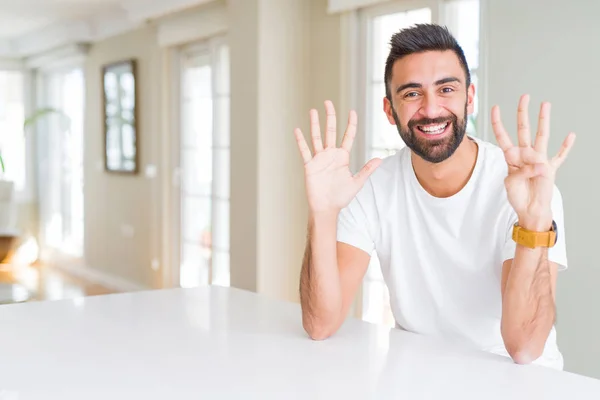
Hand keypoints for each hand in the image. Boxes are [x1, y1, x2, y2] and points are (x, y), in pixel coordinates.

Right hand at [294, 101, 381, 214]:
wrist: (326, 208)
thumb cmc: (340, 197)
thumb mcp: (356, 182)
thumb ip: (367, 170)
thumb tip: (380, 159)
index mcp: (342, 157)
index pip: (348, 136)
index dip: (350, 124)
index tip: (352, 111)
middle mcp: (330, 155)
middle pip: (331, 131)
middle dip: (330, 117)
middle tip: (328, 102)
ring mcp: (319, 159)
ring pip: (317, 137)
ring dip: (315, 124)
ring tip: (313, 111)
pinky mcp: (310, 166)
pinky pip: (305, 151)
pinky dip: (301, 141)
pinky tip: (298, 130)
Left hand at [491, 94, 575, 230]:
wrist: (530, 209)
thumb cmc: (517, 196)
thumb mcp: (511, 183)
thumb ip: (521, 172)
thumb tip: (539, 166)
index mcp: (511, 157)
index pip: (503, 136)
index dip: (498, 122)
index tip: (494, 108)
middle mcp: (525, 154)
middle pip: (523, 129)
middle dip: (522, 113)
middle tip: (524, 97)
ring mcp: (538, 160)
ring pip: (541, 136)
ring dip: (543, 120)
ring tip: (545, 104)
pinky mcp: (550, 169)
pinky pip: (559, 156)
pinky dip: (565, 147)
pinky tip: (571, 135)